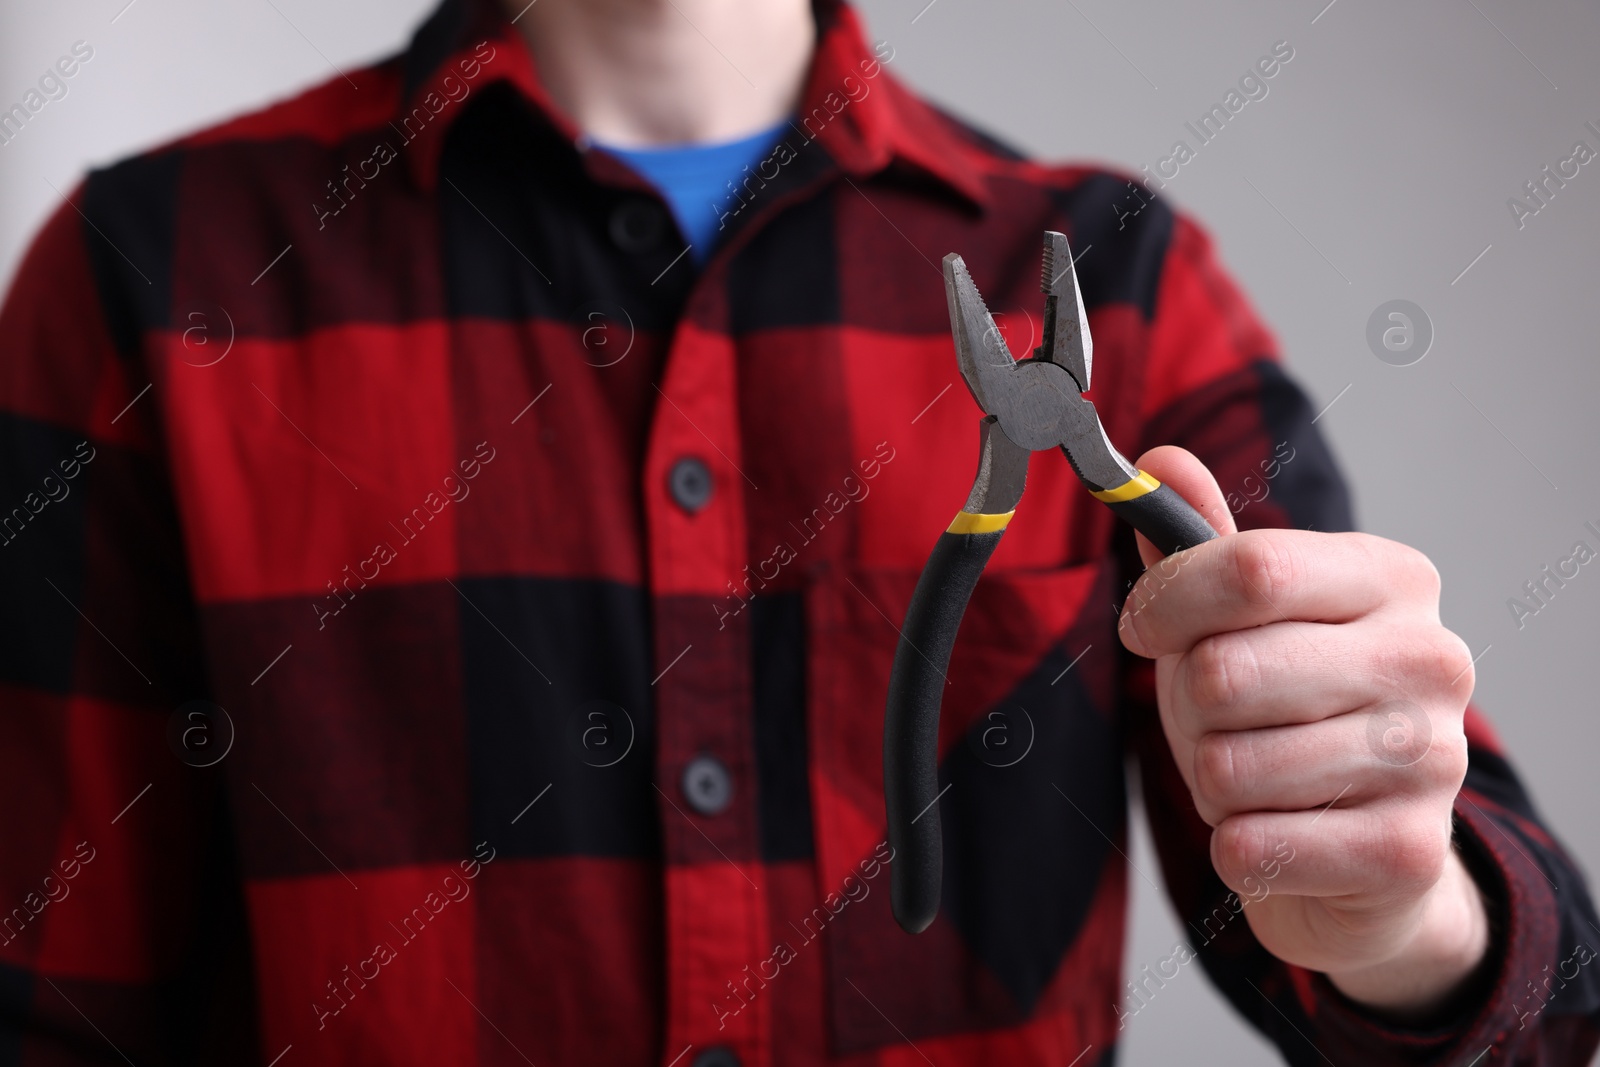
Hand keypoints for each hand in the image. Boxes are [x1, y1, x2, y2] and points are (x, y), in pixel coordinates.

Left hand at [1118, 446, 1488, 1019]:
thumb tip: (1158, 462)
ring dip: (1212, 782)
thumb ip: (1198, 546)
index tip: (1142, 627)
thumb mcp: (1238, 622)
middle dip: (1187, 706)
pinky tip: (1279, 832)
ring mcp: (1434, 757)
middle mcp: (1430, 658)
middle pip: (1225, 671)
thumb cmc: (1287, 715)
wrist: (1364, 852)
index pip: (1249, 569)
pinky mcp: (1410, 851)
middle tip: (1218, 720)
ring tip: (1256, 777)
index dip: (1165, 603)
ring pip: (1228, 765)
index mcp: (1392, 579)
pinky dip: (1236, 846)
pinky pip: (1252, 844)